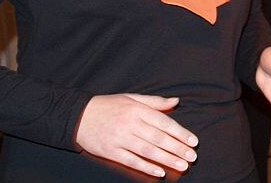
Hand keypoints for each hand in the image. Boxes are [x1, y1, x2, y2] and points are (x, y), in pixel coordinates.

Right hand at [75, 94, 197, 177]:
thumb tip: (176, 101)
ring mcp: (120, 139)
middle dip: (178, 149)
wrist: (77, 116)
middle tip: (192, 157)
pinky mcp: (110, 152)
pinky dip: (146, 167)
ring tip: (182, 165)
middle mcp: (130, 124)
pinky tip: (160, 172)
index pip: (164, 122)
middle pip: (159, 139)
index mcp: (137, 110)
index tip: (193, 141)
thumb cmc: (108, 106)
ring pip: (148, 151)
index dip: (180, 133)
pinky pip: (131, 161)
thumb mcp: (132, 98)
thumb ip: (155, 102)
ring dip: (167, 159)